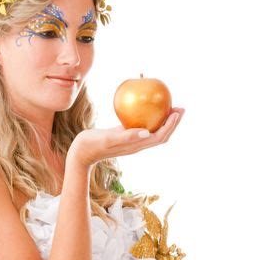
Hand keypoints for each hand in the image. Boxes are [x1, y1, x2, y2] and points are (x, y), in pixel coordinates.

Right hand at [69, 107, 184, 166]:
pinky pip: (141, 126)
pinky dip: (149, 117)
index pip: (159, 137)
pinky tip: (146, 106)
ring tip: (169, 107)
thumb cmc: (92, 145)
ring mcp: (131, 141)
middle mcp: (137, 145)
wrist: (80, 152)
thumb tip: (147, 132)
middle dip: (173, 123)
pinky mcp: (125, 136)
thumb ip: (127, 136)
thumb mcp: (108, 138)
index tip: (177, 112)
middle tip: (180, 107)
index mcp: (136, 146)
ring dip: (164, 121)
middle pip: (161, 135)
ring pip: (153, 132)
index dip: (171, 126)